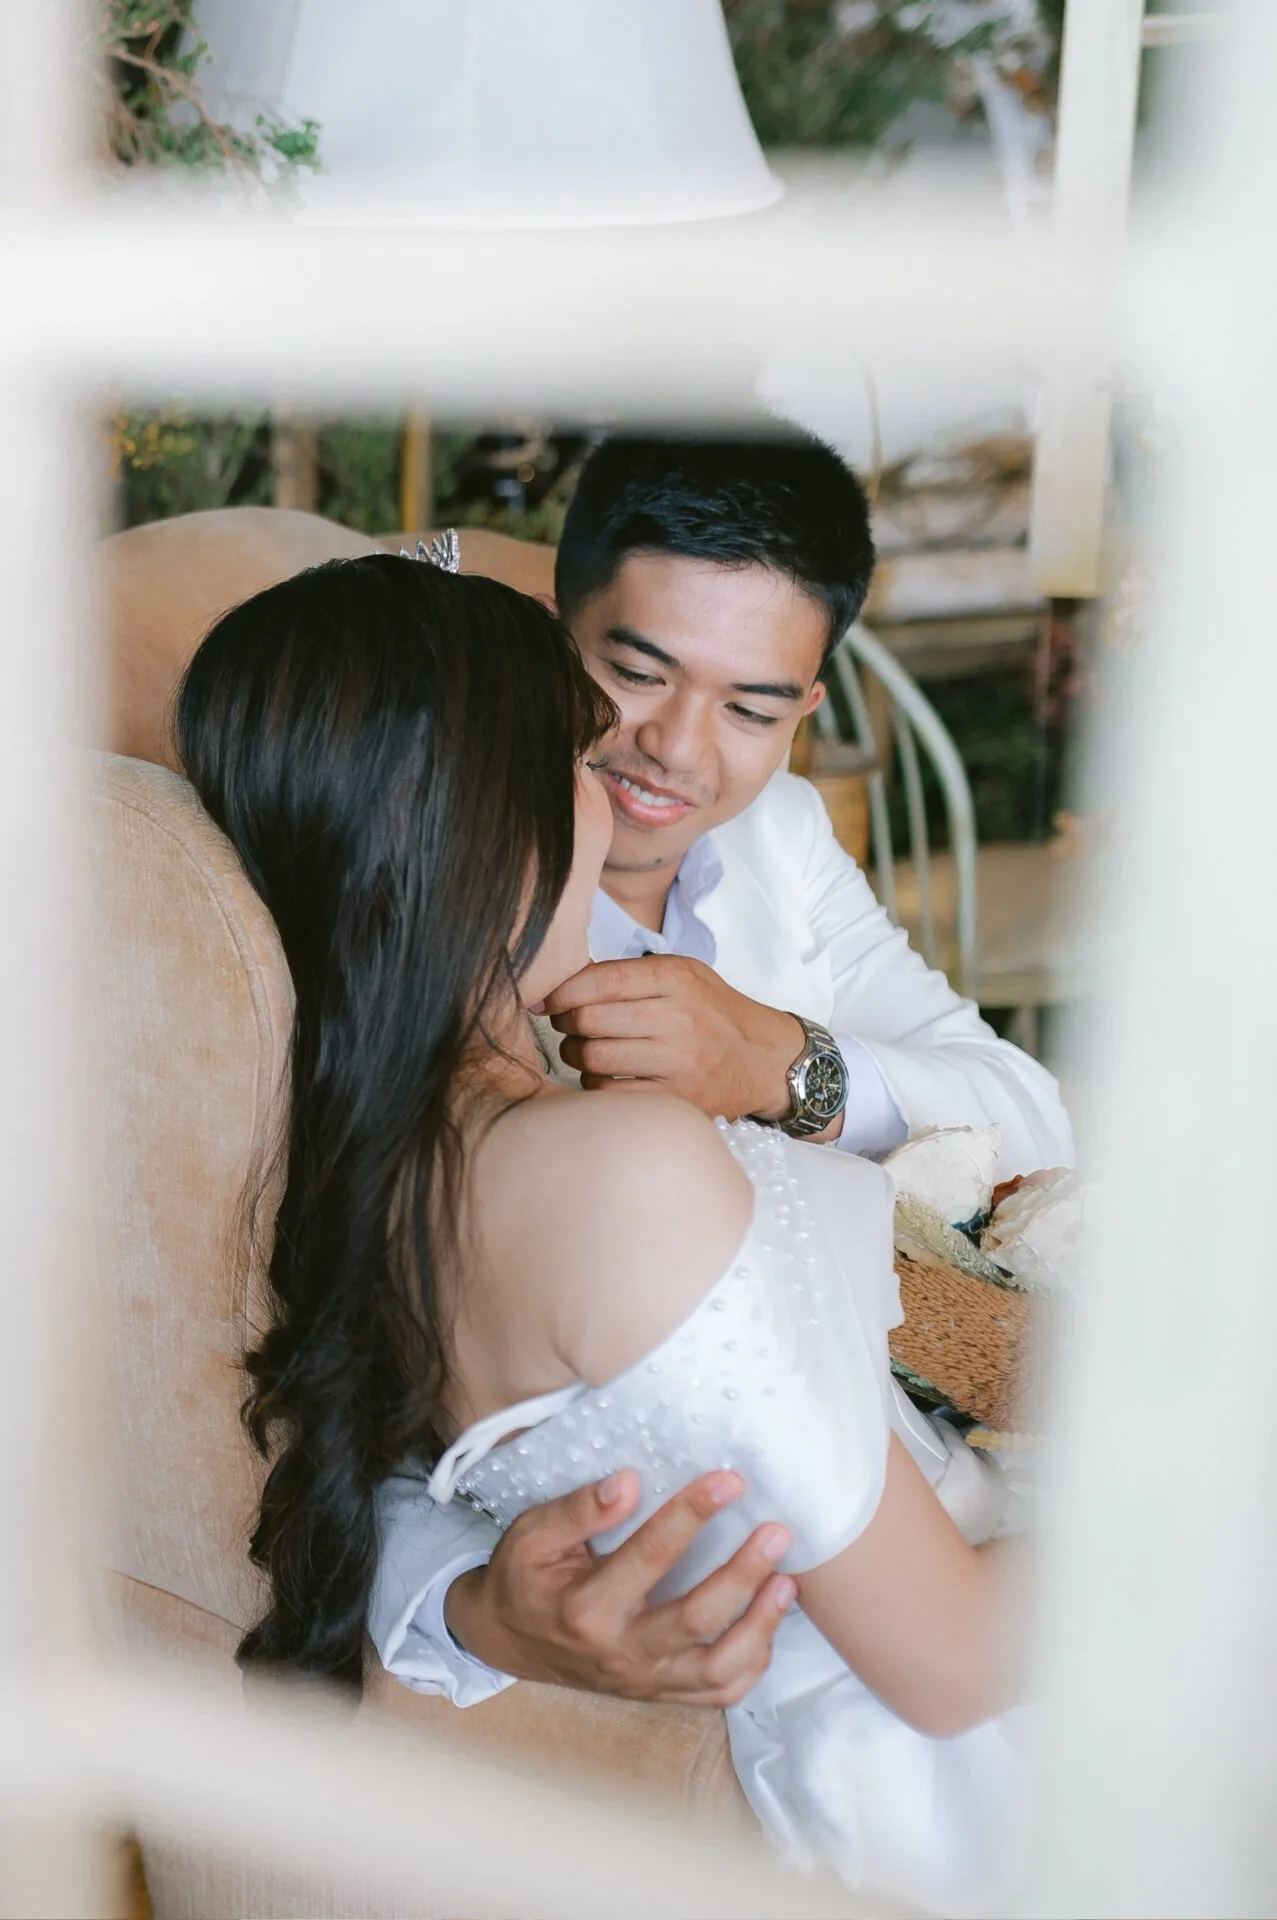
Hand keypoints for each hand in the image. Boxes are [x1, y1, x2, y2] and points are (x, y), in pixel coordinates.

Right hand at [444, 1468, 794, 1705]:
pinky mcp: (658, 1694)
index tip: (729, 1481)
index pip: (650, 1556)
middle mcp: (620, 1652)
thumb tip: (629, 1483)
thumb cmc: (524, 1579)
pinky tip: (767, 1626)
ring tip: (786, 1583)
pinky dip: (750, 1665)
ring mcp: (643, 1681)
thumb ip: (579, 1510)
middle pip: (696, 1619)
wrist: (507, 1641)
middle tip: (777, 1533)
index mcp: (586, 1608)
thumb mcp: (532, 1534)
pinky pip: (716, 1694)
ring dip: (760, 1627)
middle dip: (743, 1575)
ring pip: (717, 1669)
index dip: (692, 1514)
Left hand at [545, 954, 804, 1123]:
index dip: (563, 992)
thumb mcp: (682, 975)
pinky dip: (595, 1085)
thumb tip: (556, 989)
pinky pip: (609, 1093)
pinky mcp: (677, 1099)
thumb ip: (627, 974)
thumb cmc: (712, 1013)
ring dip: (576, 1055)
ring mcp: (679, 1062)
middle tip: (569, 1027)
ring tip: (586, 1051)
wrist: (763, 1059)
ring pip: (593, 1058)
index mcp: (676, 978)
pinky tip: (604, 1077)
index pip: (601, 980)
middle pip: (590, 1020)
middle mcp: (679, 1018)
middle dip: (566, 1024)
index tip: (551, 1001)